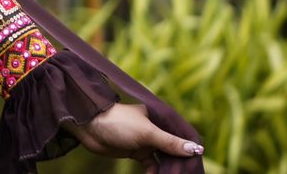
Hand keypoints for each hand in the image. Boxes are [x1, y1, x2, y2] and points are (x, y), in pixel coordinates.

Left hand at [66, 102, 204, 170]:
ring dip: (168, 170)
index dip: (191, 150)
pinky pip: (152, 165)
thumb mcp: (147, 133)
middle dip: (180, 163)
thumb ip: (170, 142)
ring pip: (164, 159)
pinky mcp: (137, 151)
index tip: (197, 165)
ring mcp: (146, 141)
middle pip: (175, 149)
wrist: (89, 127)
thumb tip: (196, 150)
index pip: (183, 136)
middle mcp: (156, 129)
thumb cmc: (118, 123)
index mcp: (160, 118)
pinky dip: (155, 172)